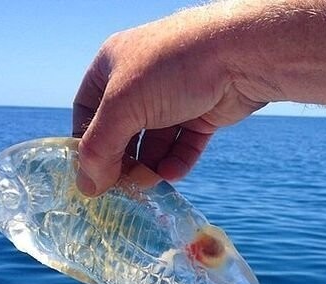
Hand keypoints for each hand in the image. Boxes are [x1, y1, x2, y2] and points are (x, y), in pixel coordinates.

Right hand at [72, 7, 266, 195]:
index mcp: (112, 67)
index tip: (90, 174)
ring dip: (150, 166)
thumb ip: (100, 148)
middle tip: (123, 187)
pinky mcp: (202, 114)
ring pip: (155, 143)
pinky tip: (172, 174)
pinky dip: (177, 162)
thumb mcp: (122, 106)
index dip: (86, 143)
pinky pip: (183, 145)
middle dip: (122, 161)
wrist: (238, 54)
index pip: (87, 111)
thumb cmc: (172, 68)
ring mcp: (173, 98)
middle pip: (122, 132)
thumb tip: (88, 187)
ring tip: (150, 183)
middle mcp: (141, 81)